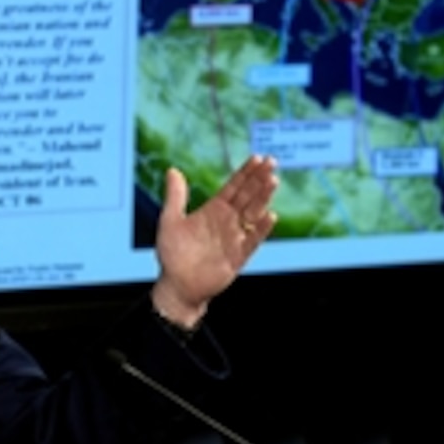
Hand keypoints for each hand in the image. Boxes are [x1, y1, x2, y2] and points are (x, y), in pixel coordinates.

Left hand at [151, 155, 277, 328]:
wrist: (177, 286)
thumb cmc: (172, 254)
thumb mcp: (170, 221)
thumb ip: (175, 197)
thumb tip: (173, 170)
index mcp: (214, 209)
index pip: (234, 186)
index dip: (246, 172)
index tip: (258, 157)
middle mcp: (227, 221)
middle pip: (248, 195)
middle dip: (259, 179)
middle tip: (272, 162)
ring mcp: (234, 237)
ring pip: (253, 213)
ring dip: (263, 198)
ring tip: (272, 181)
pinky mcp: (238, 256)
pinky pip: (252, 240)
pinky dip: (261, 229)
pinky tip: (269, 215)